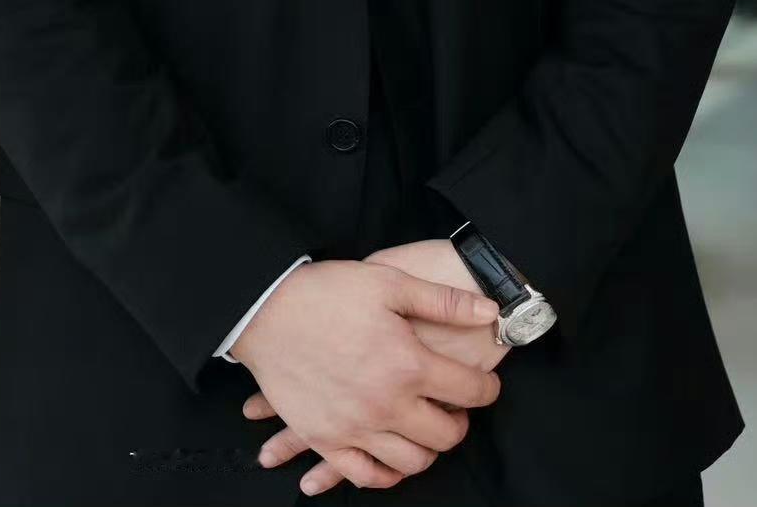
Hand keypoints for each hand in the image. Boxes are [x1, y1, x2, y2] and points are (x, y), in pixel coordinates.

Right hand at [230, 258, 500, 495]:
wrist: (265, 310)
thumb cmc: (327, 292)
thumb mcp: (388, 281)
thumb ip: (443, 301)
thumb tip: (490, 311)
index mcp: (408, 364)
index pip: (470, 391)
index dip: (487, 388)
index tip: (486, 384)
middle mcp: (386, 404)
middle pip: (446, 435)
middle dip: (460, 421)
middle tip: (454, 406)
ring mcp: (355, 427)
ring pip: (411, 462)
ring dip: (428, 448)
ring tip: (425, 427)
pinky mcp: (326, 439)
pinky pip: (365, 476)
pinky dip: (385, 474)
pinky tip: (390, 458)